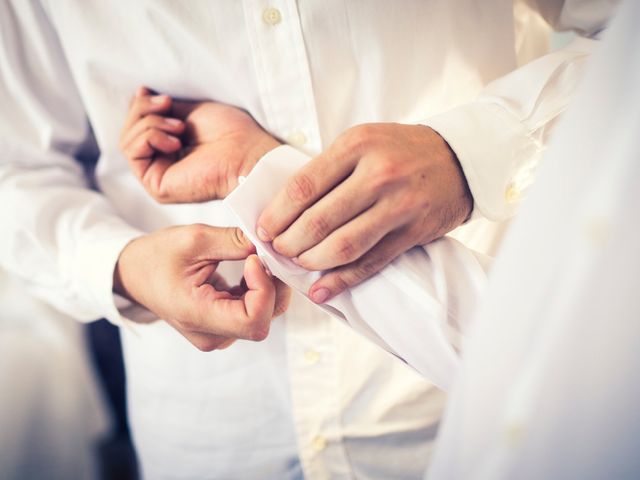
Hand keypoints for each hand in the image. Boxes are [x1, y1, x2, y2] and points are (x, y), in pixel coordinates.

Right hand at [114, 224, 290, 350]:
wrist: (134, 273)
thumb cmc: (157, 256)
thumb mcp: (194, 239)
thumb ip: (234, 242)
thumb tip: (268, 243)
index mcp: (197, 316)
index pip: (253, 321)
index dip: (263, 289)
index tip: (253, 259)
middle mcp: (210, 335)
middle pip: (263, 319)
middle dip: (272, 284)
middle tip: (264, 253)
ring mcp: (218, 334)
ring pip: (264, 315)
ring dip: (269, 285)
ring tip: (256, 257)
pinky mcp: (224, 326)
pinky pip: (255, 311)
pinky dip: (260, 288)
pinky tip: (250, 267)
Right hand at [119, 86, 279, 202]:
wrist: (247, 153)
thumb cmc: (231, 132)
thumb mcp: (189, 111)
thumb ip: (162, 108)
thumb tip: (138, 94)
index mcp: (170, 148)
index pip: (136, 124)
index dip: (139, 105)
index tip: (149, 91)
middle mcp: (162, 164)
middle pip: (128, 131)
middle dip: (143, 110)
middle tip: (167, 104)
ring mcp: (158, 176)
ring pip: (128, 141)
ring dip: (151, 123)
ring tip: (180, 127)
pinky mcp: (156, 186)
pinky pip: (133, 152)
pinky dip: (151, 137)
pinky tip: (176, 142)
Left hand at [257, 123, 471, 303]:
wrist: (458, 159)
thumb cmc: (399, 150)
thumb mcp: (361, 141)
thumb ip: (327, 169)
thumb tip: (283, 206)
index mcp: (356, 146)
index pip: (303, 187)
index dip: (277, 214)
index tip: (263, 229)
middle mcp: (377, 175)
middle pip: (318, 221)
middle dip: (289, 243)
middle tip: (277, 251)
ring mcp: (398, 205)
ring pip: (343, 246)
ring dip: (312, 262)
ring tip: (298, 265)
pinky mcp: (413, 232)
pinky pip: (371, 262)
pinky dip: (343, 280)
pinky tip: (322, 291)